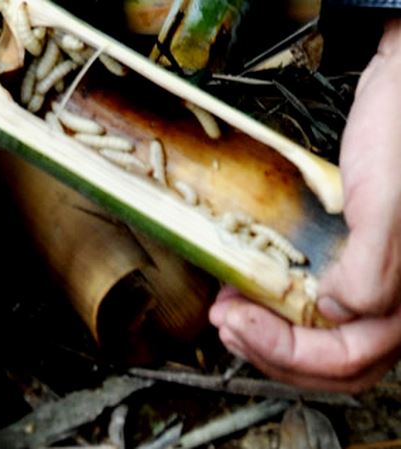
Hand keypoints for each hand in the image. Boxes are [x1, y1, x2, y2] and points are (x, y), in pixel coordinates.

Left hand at [209, 19, 400, 391]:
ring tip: (228, 314)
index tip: (239, 323)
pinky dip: (272, 301)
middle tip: (228, 326)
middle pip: (328, 359)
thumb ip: (371, 267)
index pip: (345, 359)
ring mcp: (364, 276)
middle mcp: (387, 295)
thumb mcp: (388, 203)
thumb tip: (335, 310)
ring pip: (315, 335)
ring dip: (266, 332)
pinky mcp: (343, 254)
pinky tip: (245, 286)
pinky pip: (306, 297)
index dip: (285, 352)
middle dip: (270, 350)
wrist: (397, 92)